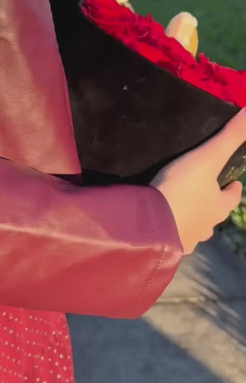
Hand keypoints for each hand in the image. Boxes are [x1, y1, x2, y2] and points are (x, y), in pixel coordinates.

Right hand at [152, 110, 244, 254]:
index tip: (233, 181)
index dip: (233, 189)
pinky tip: (159, 220)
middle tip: (201, 191)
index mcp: (219, 207)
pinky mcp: (165, 246)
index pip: (232, 198)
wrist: (148, 224)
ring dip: (190, 218)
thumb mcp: (207, 157)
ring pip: (193, 227)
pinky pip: (171, 235)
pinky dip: (169, 227)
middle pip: (213, 215)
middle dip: (210, 205)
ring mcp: (185, 239)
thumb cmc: (182, 189)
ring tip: (177, 205)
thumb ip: (230, 136)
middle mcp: (206, 227)